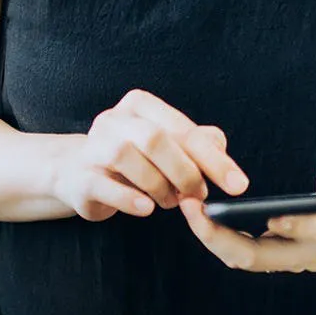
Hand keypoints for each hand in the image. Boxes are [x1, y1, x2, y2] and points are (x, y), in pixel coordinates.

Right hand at [47, 90, 248, 221]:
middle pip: (155, 139)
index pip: (183, 129)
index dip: (213, 158)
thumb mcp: (168, 146)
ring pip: (128, 158)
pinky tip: (146, 208)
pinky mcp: (80, 177)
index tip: (238, 185)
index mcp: (140, 106)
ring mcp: (93, 147)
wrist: (77, 173)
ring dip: (158, 186)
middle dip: (185, 172)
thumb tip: (222, 152)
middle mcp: (114, 120)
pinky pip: (104, 185)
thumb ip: (199, 144)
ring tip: (170, 202)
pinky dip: (129, 199)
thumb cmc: (133, 159)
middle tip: (200, 195)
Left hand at [178, 152, 315, 273]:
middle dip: (224, 237)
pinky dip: (220, 236)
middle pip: (264, 257)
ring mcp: (294, 258)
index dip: (296, 226)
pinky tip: (200, 214)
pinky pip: (244, 252)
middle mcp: (313, 253)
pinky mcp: (279, 254)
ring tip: (188, 207)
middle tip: (195, 208)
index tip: (271, 215)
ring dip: (214, 238)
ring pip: (248, 259)